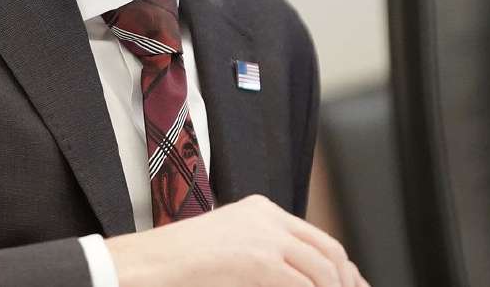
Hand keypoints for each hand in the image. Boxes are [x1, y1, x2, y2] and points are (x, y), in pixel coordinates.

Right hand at [105, 195, 370, 286]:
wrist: (145, 265)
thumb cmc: (177, 266)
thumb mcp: (229, 252)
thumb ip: (264, 256)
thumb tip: (301, 277)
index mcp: (261, 210)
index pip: (319, 240)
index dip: (342, 271)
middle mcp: (267, 216)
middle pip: (329, 253)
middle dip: (345, 283)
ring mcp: (264, 236)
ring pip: (322, 271)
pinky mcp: (258, 260)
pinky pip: (302, 285)